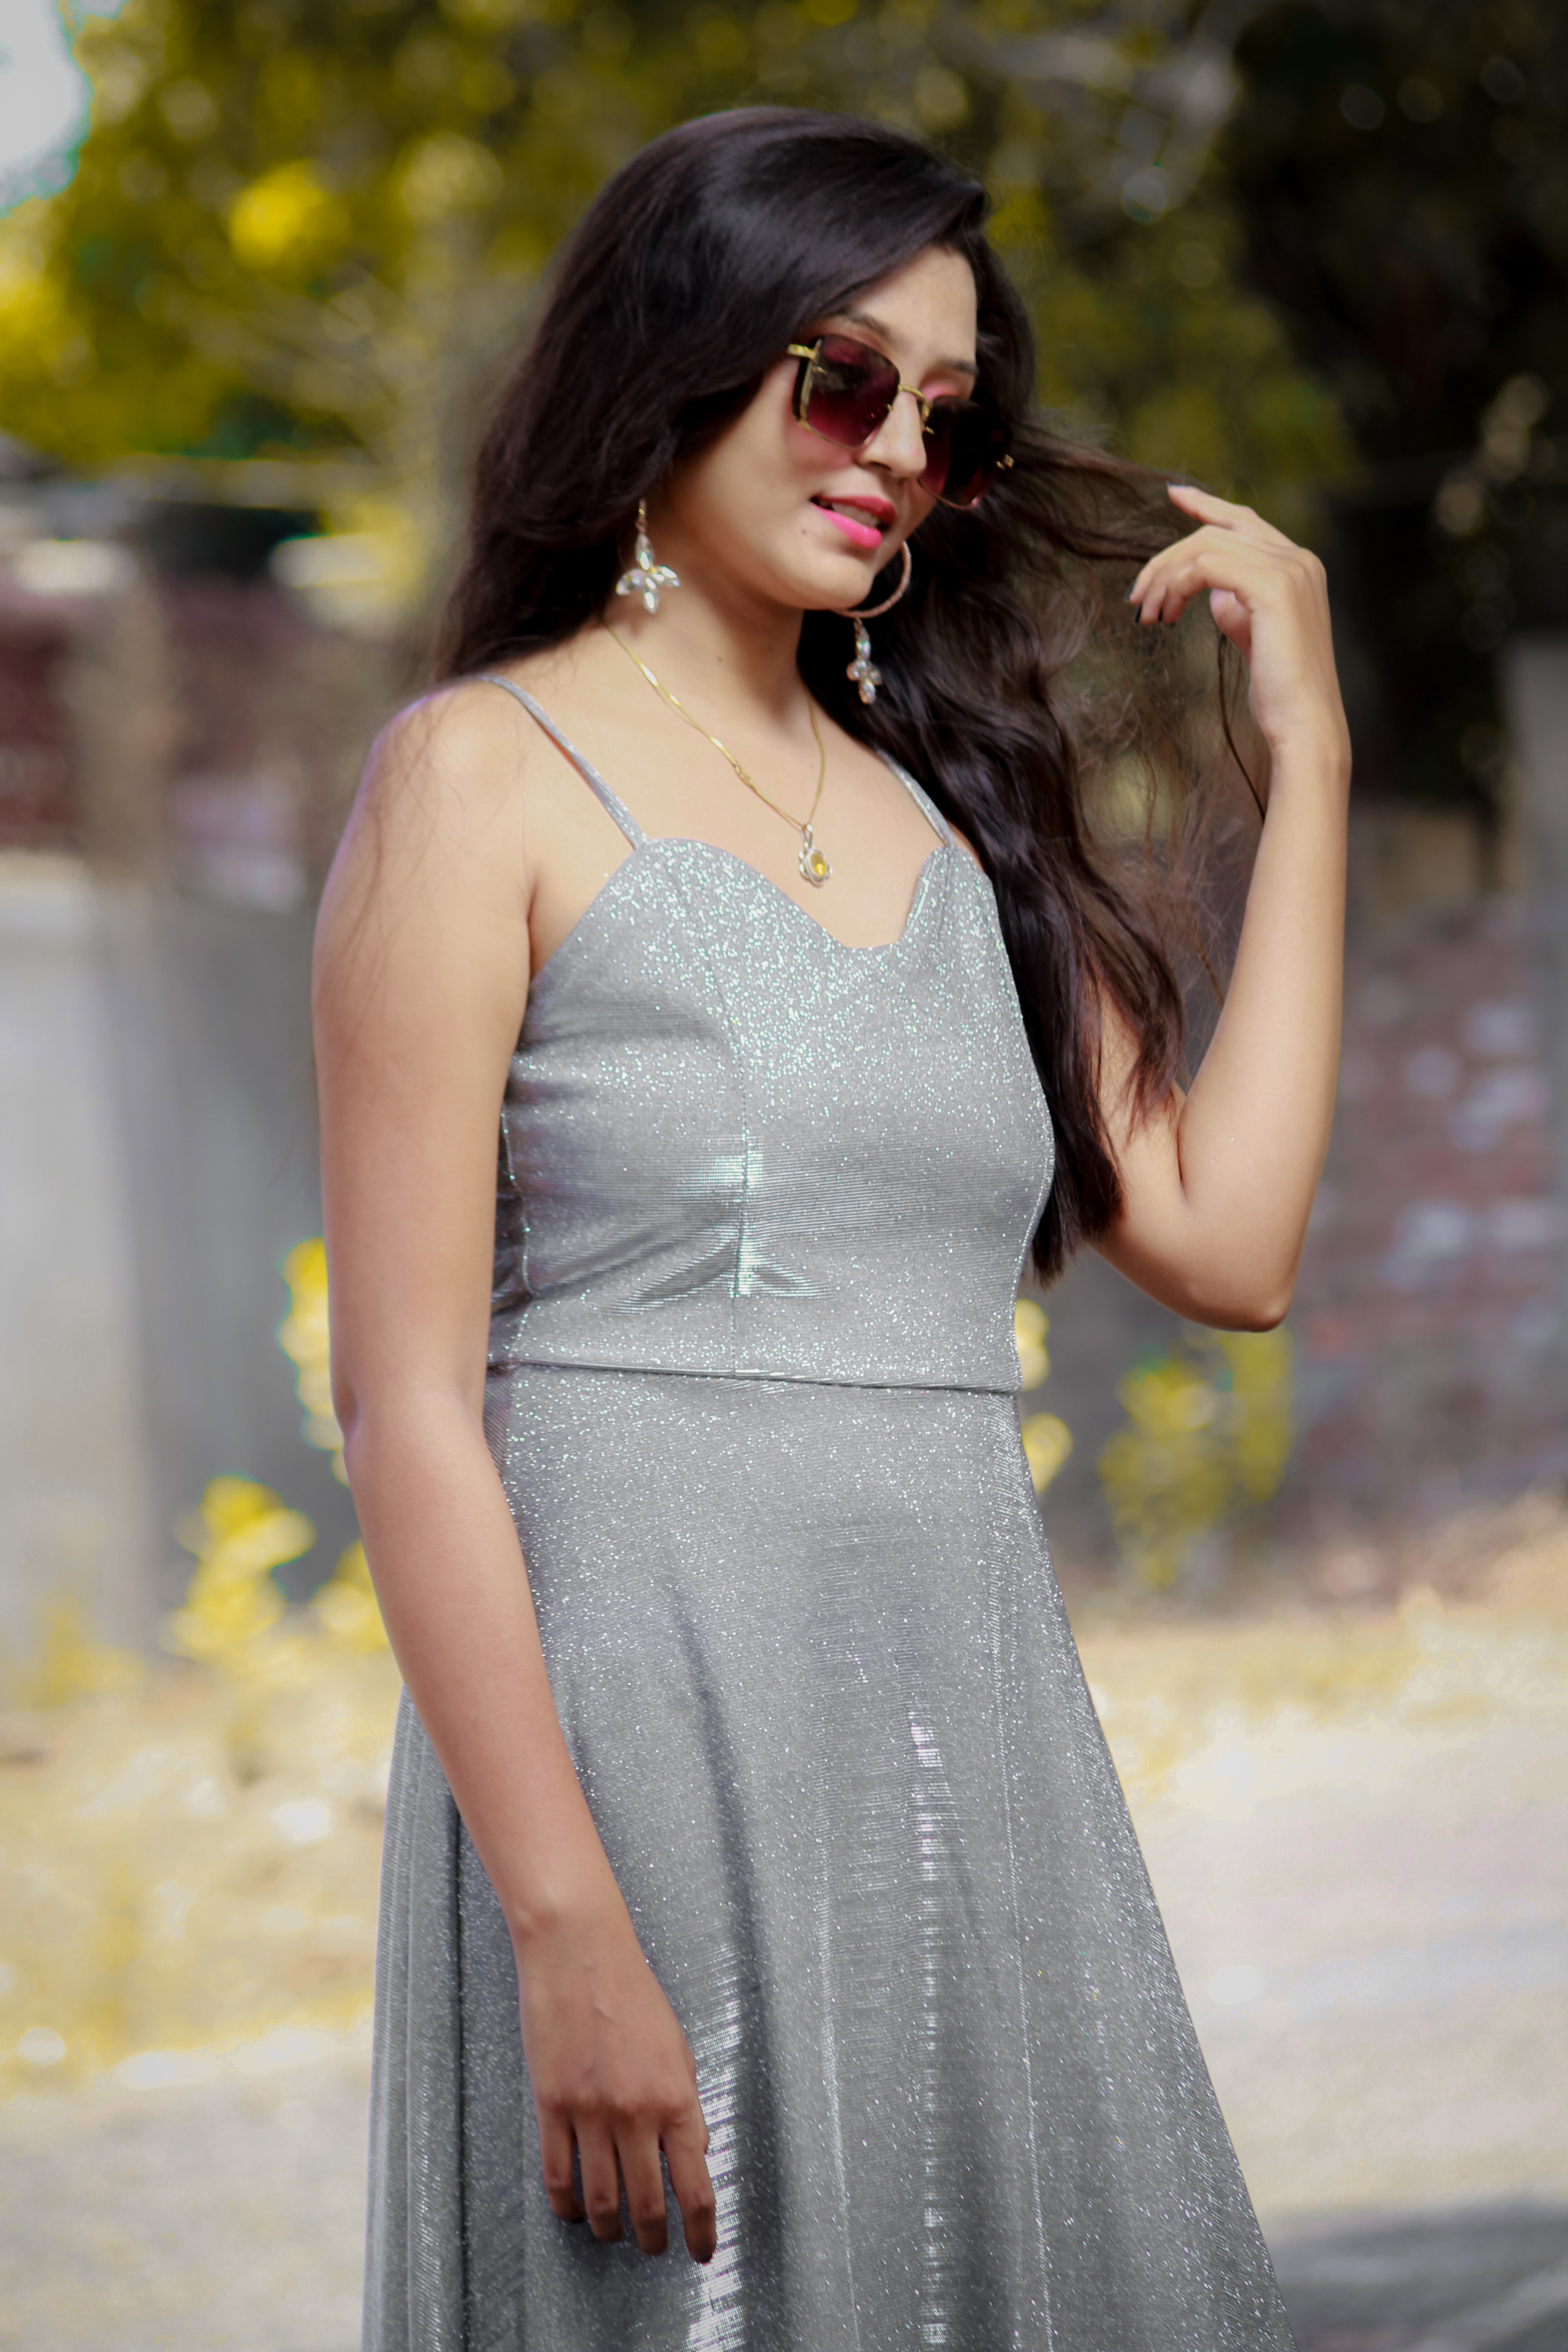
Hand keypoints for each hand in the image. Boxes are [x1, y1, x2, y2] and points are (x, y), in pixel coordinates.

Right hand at [514, 1891, 716, 2261]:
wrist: (580, 1953)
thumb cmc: (632, 1993)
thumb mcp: (678, 2048)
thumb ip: (686, 2104)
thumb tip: (694, 2153)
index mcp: (676, 2097)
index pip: (695, 2186)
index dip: (701, 2230)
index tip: (701, 2250)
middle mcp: (636, 2113)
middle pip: (647, 2204)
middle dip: (653, 2238)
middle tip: (655, 2247)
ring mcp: (590, 2113)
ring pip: (601, 2200)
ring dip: (611, 2229)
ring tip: (615, 2235)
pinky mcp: (552, 2106)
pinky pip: (558, 2175)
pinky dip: (567, 2204)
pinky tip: (574, 2210)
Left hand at [1129, 484, 1350, 777]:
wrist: (1304, 722)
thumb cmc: (1278, 689)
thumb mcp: (1254, 635)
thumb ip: (1237, 605)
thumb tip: (1212, 593)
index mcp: (1299, 565)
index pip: (1245, 521)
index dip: (1207, 505)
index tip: (1173, 496)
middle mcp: (1299, 558)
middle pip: (1217, 531)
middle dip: (1167, 560)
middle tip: (1137, 598)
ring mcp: (1289, 568)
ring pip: (1206, 545)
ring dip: (1165, 577)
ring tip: (1147, 615)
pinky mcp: (1273, 587)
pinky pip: (1208, 565)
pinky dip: (1177, 584)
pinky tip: (1167, 613)